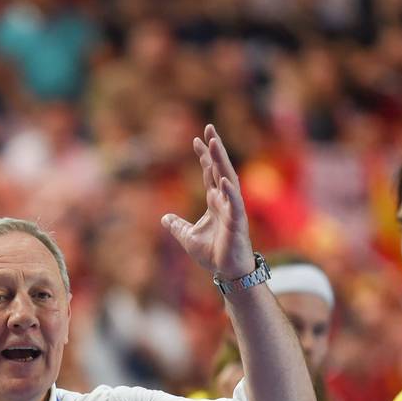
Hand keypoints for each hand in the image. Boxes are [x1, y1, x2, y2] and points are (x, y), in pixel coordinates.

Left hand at [163, 124, 255, 278]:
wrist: (227, 272)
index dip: (204, 156)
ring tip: (216, 144)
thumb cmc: (213, 254)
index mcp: (214, 202)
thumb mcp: (187, 237)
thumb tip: (164, 218)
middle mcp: (225, 201)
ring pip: (228, 180)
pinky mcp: (237, 223)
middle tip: (210, 129)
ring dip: (222, 162)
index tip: (197, 139)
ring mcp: (233, 210)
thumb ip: (177, 226)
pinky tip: (223, 180)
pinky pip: (234, 205)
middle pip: (220, 169)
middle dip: (215, 150)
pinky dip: (229, 193)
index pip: (209, 173)